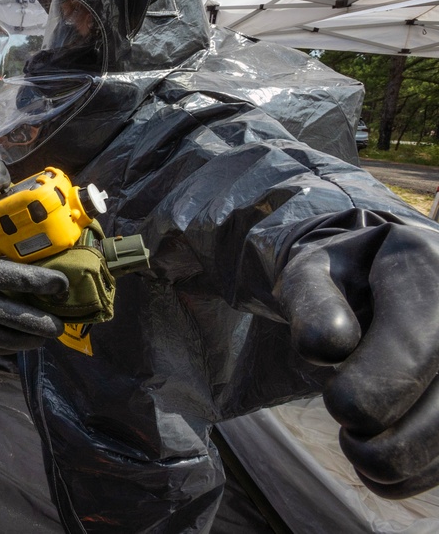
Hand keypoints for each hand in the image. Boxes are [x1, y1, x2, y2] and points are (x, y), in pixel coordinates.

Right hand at [0, 168, 66, 351]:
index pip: (12, 277)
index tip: (61, 285)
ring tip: (45, 338)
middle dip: (40, 321)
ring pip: (1, 335)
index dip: (40, 282)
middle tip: (61, 324)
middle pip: (14, 314)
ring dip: (26, 338)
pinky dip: (1, 346)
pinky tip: (14, 345)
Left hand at [278, 218, 438, 497]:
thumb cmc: (345, 278)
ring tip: (364, 453)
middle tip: (350, 437)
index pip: (413, 345)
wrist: (389, 276)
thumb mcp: (312, 272)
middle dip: (389, 437)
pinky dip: (423, 471)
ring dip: (407, 461)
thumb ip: (310, 304)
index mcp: (424, 264)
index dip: (372, 389)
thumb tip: (330, 347)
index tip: (336, 406)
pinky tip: (388, 470)